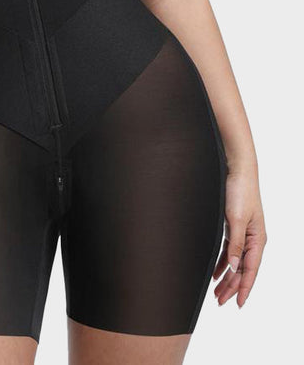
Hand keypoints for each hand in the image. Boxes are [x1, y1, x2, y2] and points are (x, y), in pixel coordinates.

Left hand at [212, 165, 266, 306]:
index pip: (250, 270)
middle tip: (220, 302)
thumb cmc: (241, 192)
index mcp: (258, 240)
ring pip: (235, 262)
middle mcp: (253, 239)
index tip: (237, 304)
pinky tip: (217, 272)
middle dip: (232, 287)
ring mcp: (244, 233)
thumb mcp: (236, 220)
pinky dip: (223, 262)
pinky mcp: (234, 227)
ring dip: (226, 277)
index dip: (243, 288)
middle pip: (242, 269)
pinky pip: (230, 251)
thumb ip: (235, 245)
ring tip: (217, 292)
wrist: (237, 171)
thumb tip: (234, 268)